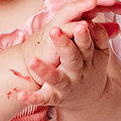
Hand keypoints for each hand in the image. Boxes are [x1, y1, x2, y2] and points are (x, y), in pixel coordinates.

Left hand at [6, 0, 120, 108]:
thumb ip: (98, 37)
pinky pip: (43, 98)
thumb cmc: (91, 67)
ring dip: (44, 70)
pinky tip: (20, 95)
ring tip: (33, 61)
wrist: (90, 98)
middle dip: (64, 45)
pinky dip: (32, 97)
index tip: (80, 24)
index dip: (83, 35)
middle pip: (71, 58)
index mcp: (88, 59)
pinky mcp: (54, 98)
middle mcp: (77, 72)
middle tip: (55, 30)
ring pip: (55, 78)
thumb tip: (91, 21)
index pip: (86, 44)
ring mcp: (65, 85)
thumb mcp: (100, 54)